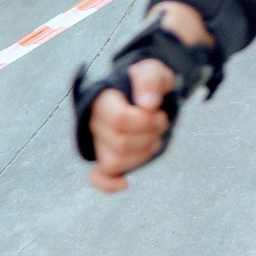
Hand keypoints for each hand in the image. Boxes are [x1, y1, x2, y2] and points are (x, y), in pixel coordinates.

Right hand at [85, 58, 177, 193]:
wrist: (147, 93)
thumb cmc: (147, 83)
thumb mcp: (153, 71)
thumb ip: (150, 81)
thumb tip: (147, 105)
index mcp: (100, 100)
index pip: (119, 120)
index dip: (144, 120)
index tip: (156, 111)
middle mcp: (94, 123)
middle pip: (120, 143)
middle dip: (150, 135)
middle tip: (160, 121)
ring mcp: (99, 142)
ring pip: (115, 161)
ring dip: (144, 153)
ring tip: (154, 137)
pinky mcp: (106, 157)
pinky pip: (99, 177)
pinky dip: (109, 184)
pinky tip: (124, 184)